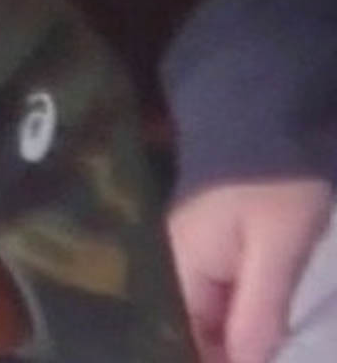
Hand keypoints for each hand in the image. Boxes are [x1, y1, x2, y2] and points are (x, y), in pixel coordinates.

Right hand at [168, 178, 332, 362]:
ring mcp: (193, 247)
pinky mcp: (213, 239)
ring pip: (210, 311)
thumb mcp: (277, 252)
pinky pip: (220, 292)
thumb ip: (258, 315)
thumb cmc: (273, 186)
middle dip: (227, 352)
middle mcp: (177, 259)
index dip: (217, 362)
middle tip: (270, 355)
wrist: (267, 116)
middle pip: (195, 326)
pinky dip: (242, 315)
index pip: (187, 337)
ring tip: (272, 348)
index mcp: (181, 264)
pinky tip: (268, 327)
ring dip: (237, 338)